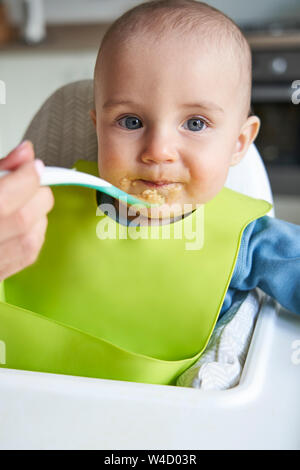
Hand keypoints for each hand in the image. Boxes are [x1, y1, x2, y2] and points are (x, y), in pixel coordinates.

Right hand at [0, 141, 53, 280]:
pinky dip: (35, 233)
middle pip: (23, 219)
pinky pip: (27, 255)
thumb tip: (25, 153)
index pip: (5, 198)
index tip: (33, 166)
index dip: (27, 177)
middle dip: (37, 195)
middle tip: (32, 182)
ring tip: (26, 201)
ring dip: (38, 215)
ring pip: (30, 240)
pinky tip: (25, 221)